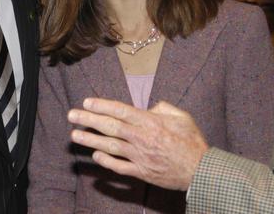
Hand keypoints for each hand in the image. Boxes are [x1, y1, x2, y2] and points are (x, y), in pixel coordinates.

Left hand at [67, 98, 208, 190]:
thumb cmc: (192, 142)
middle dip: (89, 120)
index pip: (120, 111)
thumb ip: (162, 108)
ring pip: (110, 146)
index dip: (101, 105)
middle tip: (71, 115)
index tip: (86, 102)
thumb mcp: (181, 117)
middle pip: (110, 127)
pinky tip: (95, 155)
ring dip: (90, 140)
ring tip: (74, 136)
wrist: (201, 170)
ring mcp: (140, 156)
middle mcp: (141, 138)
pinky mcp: (141, 172)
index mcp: (150, 122)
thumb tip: (148, 108)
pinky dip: (106, 161)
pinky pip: (119, 167)